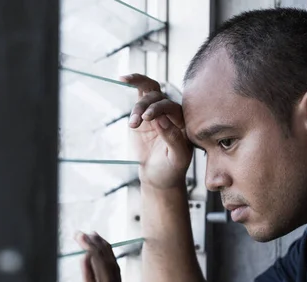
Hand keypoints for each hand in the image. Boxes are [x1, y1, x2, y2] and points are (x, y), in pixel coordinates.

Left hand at [75, 232, 136, 281]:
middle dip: (99, 248)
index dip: (105, 254)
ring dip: (94, 255)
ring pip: (104, 279)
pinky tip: (84, 260)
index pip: (113, 275)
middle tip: (87, 231)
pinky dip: (89, 277)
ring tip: (86, 237)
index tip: (96, 237)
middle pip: (110, 271)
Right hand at [120, 74, 192, 189]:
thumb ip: (173, 139)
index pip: (172, 107)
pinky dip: (133, 83)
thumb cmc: (171, 169)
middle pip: (160, 97)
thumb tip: (161, 119)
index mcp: (185, 122)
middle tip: (138, 120)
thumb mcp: (177, 158)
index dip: (159, 109)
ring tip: (132, 124)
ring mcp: (157, 112)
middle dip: (147, 105)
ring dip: (138, 106)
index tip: (147, 118)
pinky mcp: (143, 113)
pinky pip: (140, 94)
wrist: (158, 177)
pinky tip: (122, 79)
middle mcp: (172, 114)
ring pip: (149, 94)